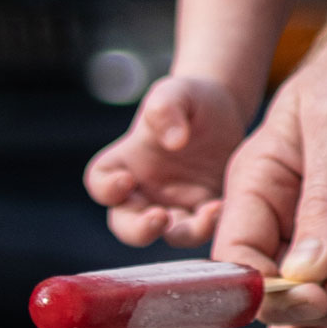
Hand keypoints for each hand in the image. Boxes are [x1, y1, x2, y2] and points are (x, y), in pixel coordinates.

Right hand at [83, 72, 246, 250]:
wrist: (225, 110)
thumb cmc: (189, 99)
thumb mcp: (176, 92)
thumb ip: (167, 109)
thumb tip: (174, 142)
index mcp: (127, 160)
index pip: (100, 182)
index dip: (106, 189)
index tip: (126, 180)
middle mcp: (145, 189)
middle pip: (126, 225)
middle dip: (138, 230)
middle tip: (159, 218)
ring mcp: (175, 204)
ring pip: (168, 235)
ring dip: (184, 232)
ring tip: (208, 212)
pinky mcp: (205, 209)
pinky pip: (203, 228)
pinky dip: (212, 224)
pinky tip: (225, 206)